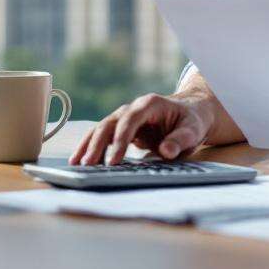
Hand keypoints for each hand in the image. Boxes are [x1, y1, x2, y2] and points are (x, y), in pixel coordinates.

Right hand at [69, 93, 213, 165]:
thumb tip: (166, 151)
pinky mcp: (121, 129)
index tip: (114, 160)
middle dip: (98, 144)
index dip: (120, 139)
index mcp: (150, 104)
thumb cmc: (192, 121)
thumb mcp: (193, 130)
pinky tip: (80, 160)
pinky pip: (103, 137)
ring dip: (88, 145)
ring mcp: (124, 118)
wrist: (191, 113)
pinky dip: (91, 147)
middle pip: (110, 124)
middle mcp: (132, 108)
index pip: (130, 120)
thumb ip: (180, 140)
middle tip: (89, 165)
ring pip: (101, 129)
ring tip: (76, 164)